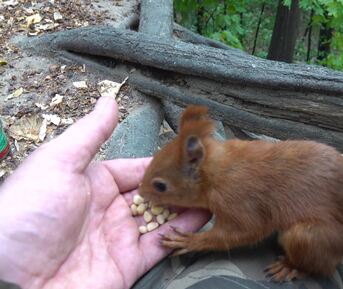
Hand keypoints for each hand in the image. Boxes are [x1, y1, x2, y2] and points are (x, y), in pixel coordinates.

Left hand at [0, 96, 211, 288]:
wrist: (11, 279)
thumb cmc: (26, 215)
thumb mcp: (56, 163)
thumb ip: (89, 133)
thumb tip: (109, 100)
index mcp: (92, 183)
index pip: (136, 168)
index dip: (162, 162)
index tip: (188, 154)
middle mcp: (108, 209)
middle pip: (154, 194)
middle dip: (179, 184)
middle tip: (208, 173)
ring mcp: (119, 238)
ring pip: (162, 218)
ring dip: (187, 206)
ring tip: (213, 191)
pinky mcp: (127, 264)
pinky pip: (161, 246)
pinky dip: (182, 232)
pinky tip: (202, 217)